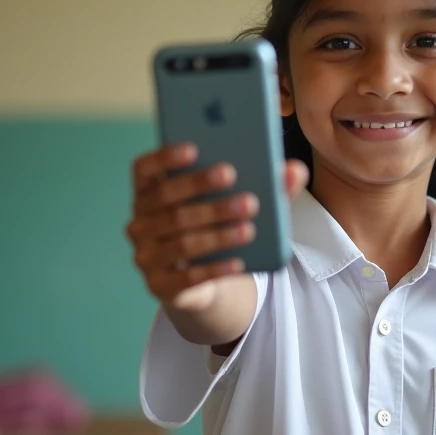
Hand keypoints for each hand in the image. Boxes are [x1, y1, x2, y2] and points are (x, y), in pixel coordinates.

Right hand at [125, 144, 307, 307]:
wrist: (201, 281)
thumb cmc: (214, 229)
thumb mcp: (234, 205)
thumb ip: (263, 185)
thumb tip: (296, 170)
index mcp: (149, 193)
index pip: (144, 168)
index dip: (166, 157)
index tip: (195, 148)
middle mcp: (139, 222)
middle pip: (168, 203)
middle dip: (205, 195)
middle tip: (245, 194)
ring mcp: (145, 256)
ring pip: (181, 241)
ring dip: (218, 235)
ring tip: (249, 228)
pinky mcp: (159, 286)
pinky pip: (187, 278)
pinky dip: (215, 269)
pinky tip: (239, 262)